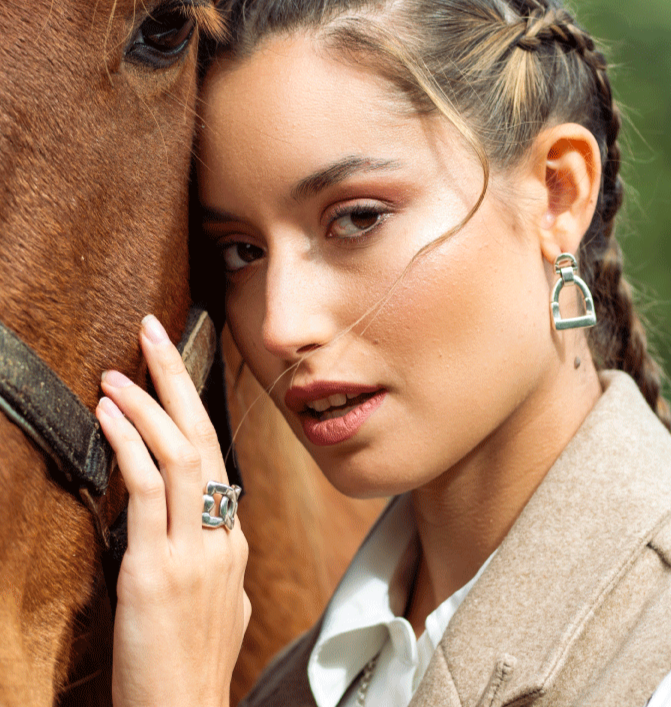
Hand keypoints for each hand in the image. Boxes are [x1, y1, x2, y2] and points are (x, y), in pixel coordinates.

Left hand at [96, 314, 250, 706]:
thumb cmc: (193, 667)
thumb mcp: (220, 606)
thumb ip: (214, 561)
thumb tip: (206, 534)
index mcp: (231, 543)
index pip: (214, 459)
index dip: (188, 410)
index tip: (166, 375)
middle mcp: (221, 536)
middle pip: (205, 438)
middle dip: (177, 379)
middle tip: (154, 332)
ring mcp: (194, 550)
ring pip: (181, 455)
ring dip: (148, 404)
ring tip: (121, 370)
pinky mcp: (157, 569)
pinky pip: (147, 491)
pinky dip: (129, 445)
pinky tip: (110, 415)